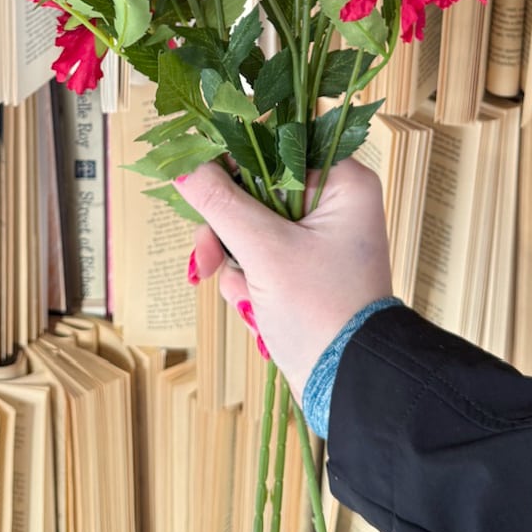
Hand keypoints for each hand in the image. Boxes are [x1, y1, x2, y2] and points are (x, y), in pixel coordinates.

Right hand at [177, 159, 393, 401]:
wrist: (348, 386)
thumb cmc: (320, 310)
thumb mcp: (264, 251)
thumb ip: (220, 203)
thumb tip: (183, 164)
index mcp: (342, 182)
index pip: (276, 145)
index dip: (234, 161)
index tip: (200, 180)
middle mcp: (334, 203)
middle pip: (256, 190)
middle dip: (227, 230)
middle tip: (205, 258)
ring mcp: (318, 238)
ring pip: (251, 227)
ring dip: (236, 263)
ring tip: (245, 297)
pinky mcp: (303, 269)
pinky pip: (259, 258)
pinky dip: (249, 283)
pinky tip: (257, 309)